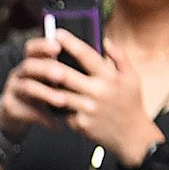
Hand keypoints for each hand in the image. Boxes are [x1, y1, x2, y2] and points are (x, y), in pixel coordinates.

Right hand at [0, 36, 66, 139]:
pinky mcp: (10, 107)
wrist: (18, 114)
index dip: (43, 45)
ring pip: (27, 88)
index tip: (58, 47)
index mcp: (32, 62)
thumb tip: (94, 57)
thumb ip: (67, 68)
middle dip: (46, 69)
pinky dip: (42, 118)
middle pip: (29, 66)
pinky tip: (56, 126)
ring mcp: (13, 89)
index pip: (33, 48)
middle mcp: (20, 73)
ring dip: (45, 94)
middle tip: (61, 75)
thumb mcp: (52, 78)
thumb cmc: (44, 91)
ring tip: (62, 101)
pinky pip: (25, 111)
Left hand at [6, 33, 158, 165]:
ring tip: (37, 74)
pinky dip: (54, 102)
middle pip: (65, 74)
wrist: (132, 137)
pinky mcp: (79, 123)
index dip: (70, 42)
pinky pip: (61, 110)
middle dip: (49, 63)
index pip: (86, 55)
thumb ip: (119, 57)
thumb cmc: (130, 103)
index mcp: (110, 78)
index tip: (56, 33)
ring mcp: (87, 109)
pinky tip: (45, 96)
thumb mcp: (132, 78)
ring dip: (46, 84)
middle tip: (37, 53)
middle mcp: (97, 92)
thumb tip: (104, 40)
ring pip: (58, 93)